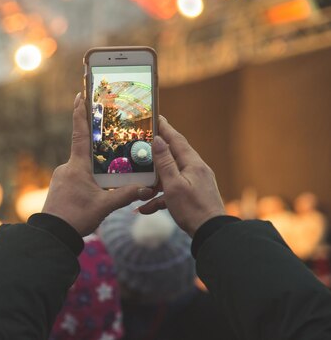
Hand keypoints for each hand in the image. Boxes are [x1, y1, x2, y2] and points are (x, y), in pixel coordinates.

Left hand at [41, 93, 154, 235]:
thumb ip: (125, 195)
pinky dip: (88, 180)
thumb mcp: (104, 206)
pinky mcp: (60, 187)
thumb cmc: (75, 218)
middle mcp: (67, 167)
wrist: (53, 235)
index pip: (79, 133)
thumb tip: (145, 188)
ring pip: (83, 167)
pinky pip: (77, 177)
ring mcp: (62, 177)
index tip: (79, 95)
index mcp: (77, 166)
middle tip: (110, 141)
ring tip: (106, 179)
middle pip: (85, 151)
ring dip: (95, 169)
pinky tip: (95, 191)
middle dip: (98, 147)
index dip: (80, 113)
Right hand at [137, 116, 224, 236]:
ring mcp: (195, 183)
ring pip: (170, 175)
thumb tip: (159, 140)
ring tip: (140, 183)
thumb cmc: (192, 209)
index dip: (165, 128)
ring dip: (154, 180)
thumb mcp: (173, 185)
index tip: (156, 117)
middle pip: (173, 156)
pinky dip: (160, 197)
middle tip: (143, 144)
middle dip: (156, 152)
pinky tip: (145, 208)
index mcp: (193, 164)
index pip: (177, 140)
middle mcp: (196, 170)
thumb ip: (165, 162)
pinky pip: (173, 191)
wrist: (211, 234)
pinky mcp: (193, 195)